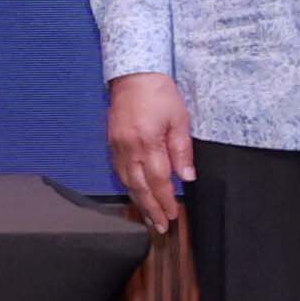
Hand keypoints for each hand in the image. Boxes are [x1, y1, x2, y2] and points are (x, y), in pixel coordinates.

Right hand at [105, 72, 196, 233]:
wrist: (133, 74)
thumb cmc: (159, 93)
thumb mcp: (180, 119)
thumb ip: (182, 150)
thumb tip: (187, 177)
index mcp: (148, 142)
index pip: (158, 180)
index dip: (166, 200)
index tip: (173, 215)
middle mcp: (129, 148)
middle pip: (140, 186)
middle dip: (150, 208)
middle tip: (160, 226)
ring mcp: (117, 146)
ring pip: (127, 181)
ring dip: (138, 201)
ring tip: (148, 217)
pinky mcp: (112, 142)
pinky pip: (119, 170)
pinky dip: (128, 186)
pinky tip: (135, 193)